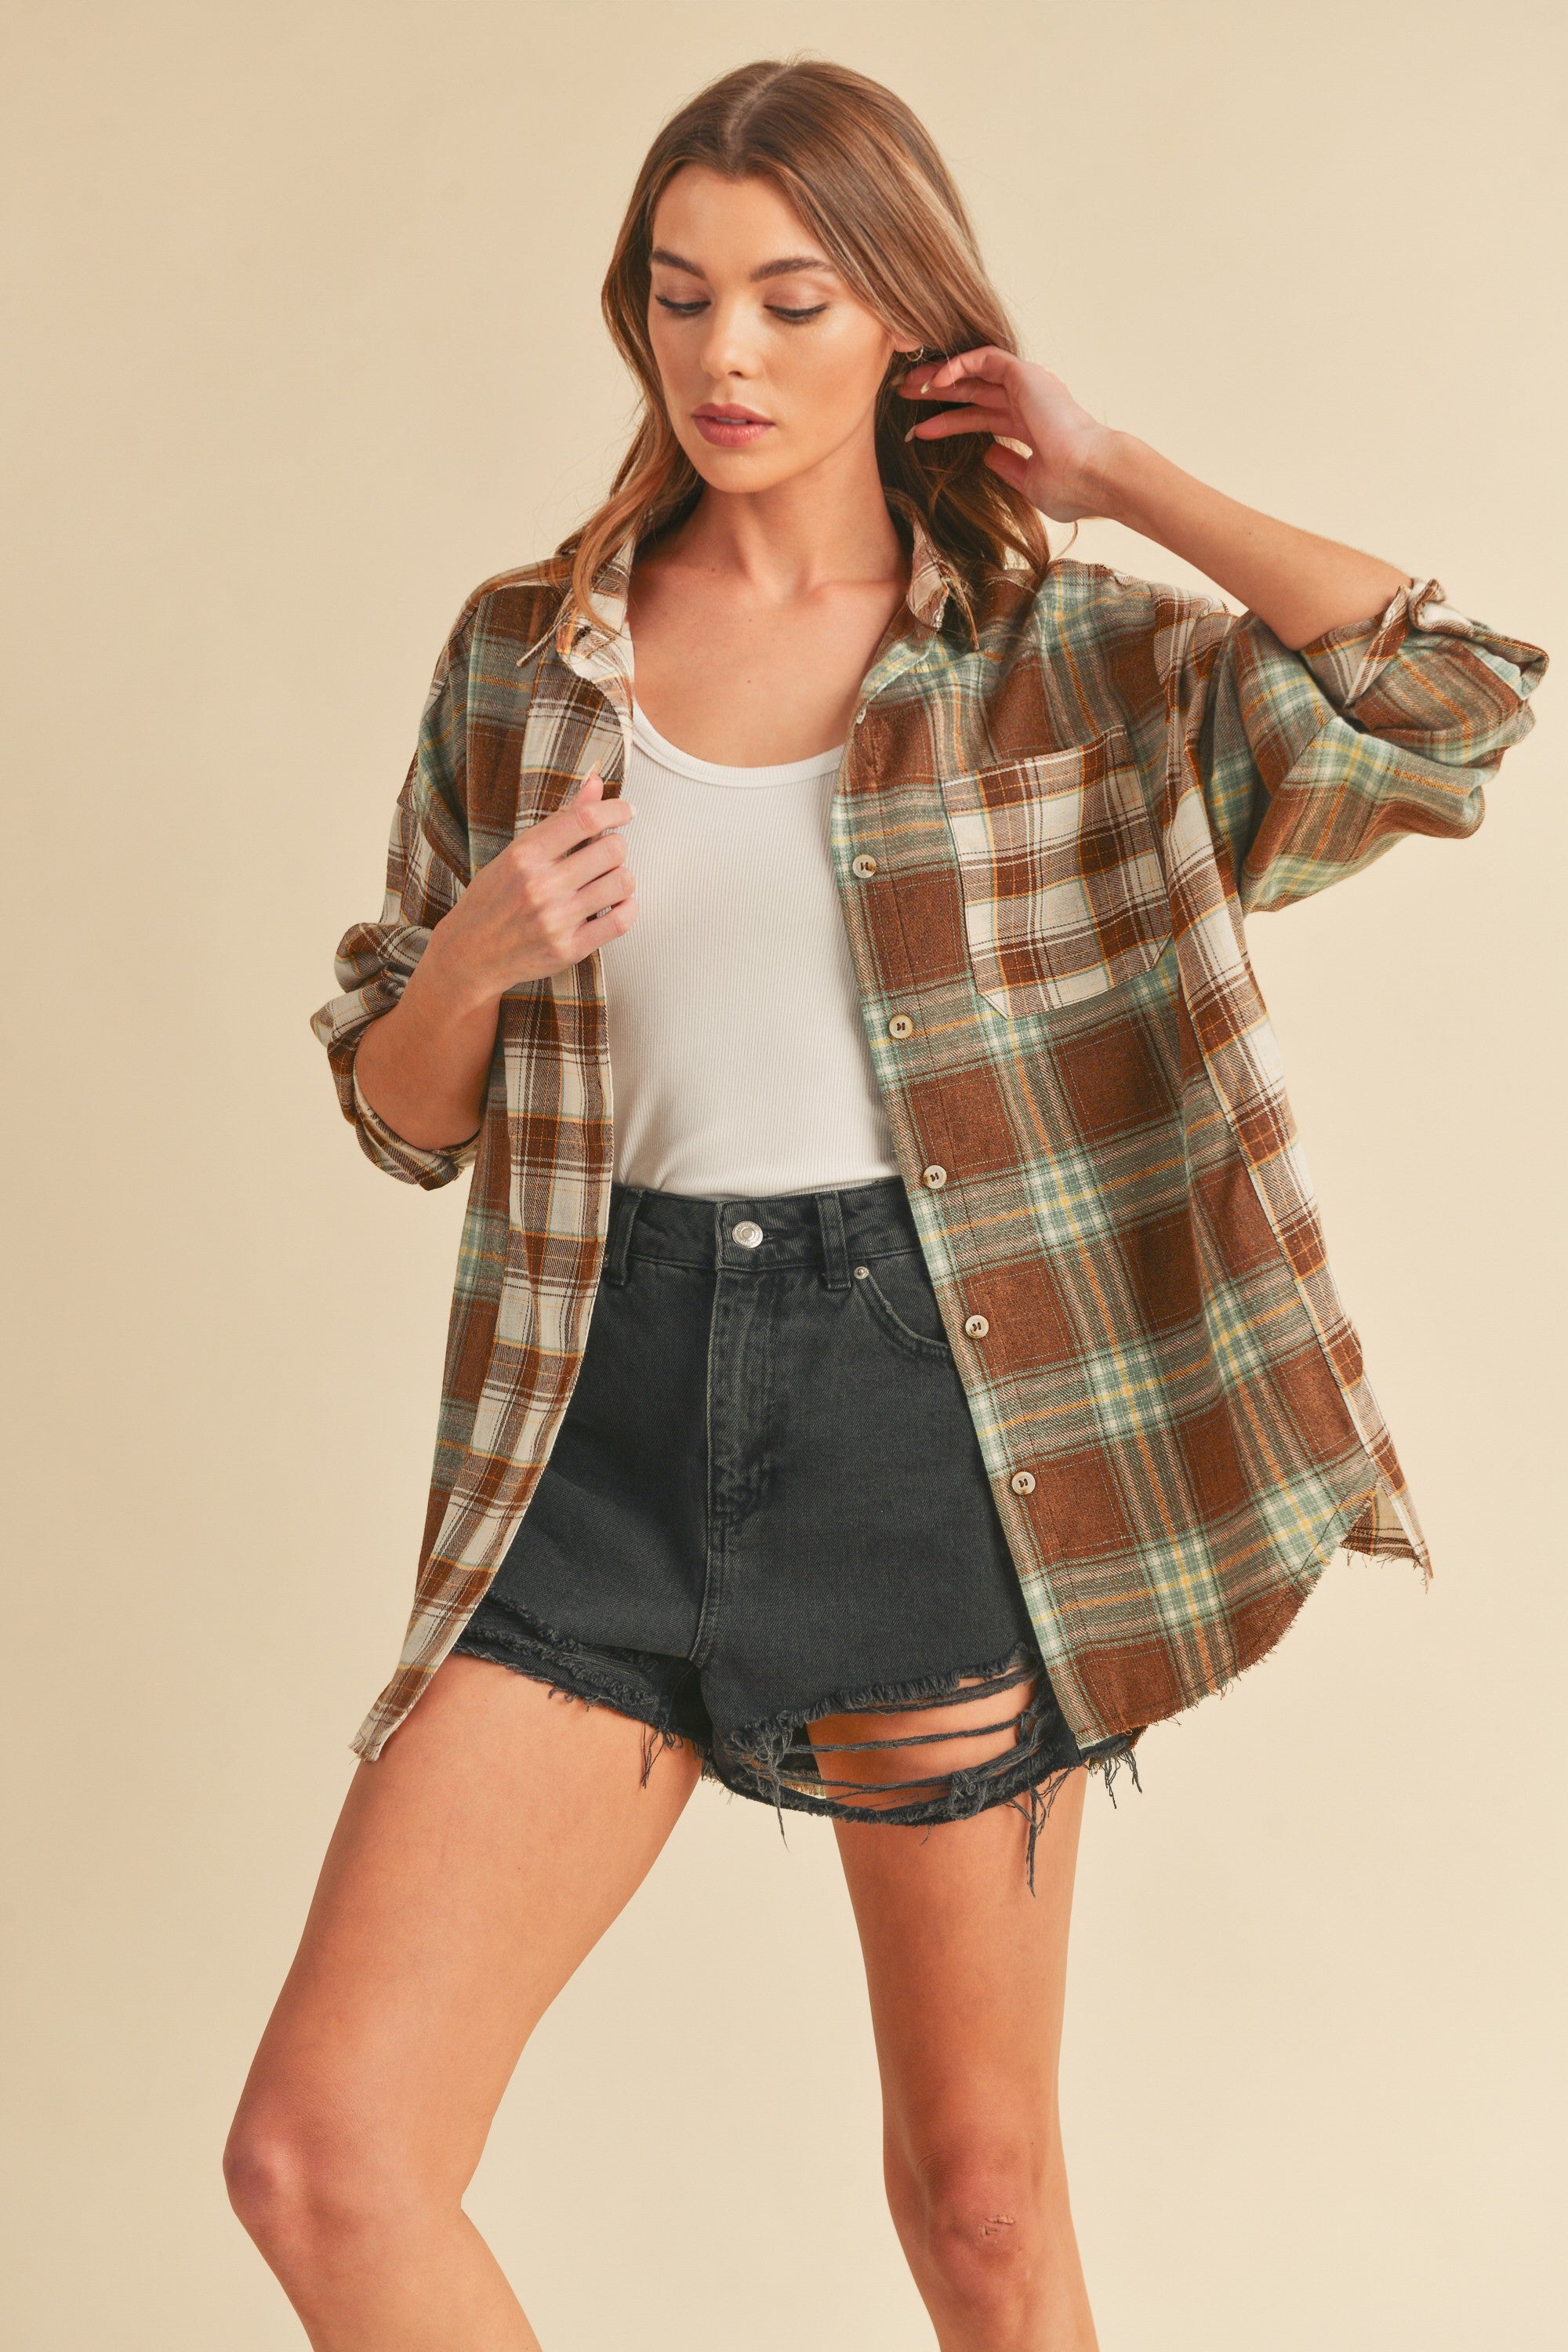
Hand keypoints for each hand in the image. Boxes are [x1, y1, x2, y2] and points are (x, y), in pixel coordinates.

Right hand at [434, 770, 638, 1005]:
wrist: (469, 953)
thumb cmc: (494, 898)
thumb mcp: (518, 852)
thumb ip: (561, 819)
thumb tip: (595, 782)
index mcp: (525, 854)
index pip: (585, 819)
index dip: (616, 810)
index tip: (627, 812)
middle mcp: (541, 885)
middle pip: (612, 849)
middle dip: (617, 847)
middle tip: (606, 855)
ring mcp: (556, 919)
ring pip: (622, 882)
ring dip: (622, 878)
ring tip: (607, 881)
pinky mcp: (569, 948)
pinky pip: (621, 921)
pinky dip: (628, 907)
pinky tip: (617, 904)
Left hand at [899, 348, 1118, 523]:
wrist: (1091, 475)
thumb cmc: (1071, 487)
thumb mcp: (1030, 482)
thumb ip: (1008, 466)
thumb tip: (987, 455)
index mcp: (1031, 426)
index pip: (983, 417)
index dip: (951, 422)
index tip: (921, 432)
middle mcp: (1029, 401)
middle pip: (975, 391)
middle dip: (939, 393)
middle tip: (904, 395)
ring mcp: (1028, 386)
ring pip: (976, 371)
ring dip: (942, 376)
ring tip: (909, 386)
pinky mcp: (1025, 374)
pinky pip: (985, 358)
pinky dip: (959, 365)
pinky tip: (936, 381)